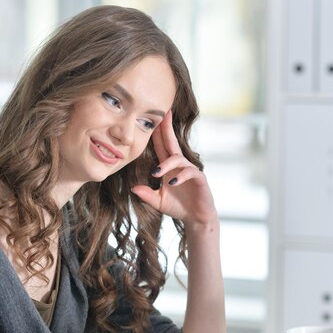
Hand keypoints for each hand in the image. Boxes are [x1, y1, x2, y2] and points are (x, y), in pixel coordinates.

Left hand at [131, 111, 216, 226]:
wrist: (196, 218)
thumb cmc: (178, 207)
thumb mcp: (158, 202)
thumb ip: (147, 195)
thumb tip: (133, 189)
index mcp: (168, 167)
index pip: (161, 146)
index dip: (157, 132)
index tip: (150, 117)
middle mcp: (179, 166)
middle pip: (172, 142)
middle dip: (166, 128)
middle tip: (162, 114)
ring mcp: (190, 171)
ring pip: (177, 159)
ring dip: (166, 164)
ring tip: (156, 173)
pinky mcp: (199, 179)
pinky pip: (190, 172)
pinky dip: (180, 176)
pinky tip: (172, 183)